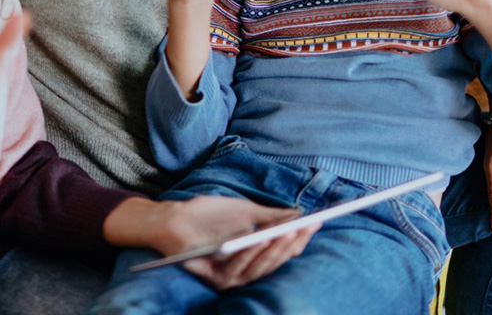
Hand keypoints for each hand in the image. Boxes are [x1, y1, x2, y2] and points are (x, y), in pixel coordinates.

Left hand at [108, 196, 315, 289]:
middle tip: (304, 227)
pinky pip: (237, 269)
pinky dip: (249, 254)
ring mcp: (231, 278)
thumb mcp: (245, 212)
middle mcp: (247, 270)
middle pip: (275, 261)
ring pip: (260, 268)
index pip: (283, 251)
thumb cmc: (208, 215)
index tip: (317, 222)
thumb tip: (300, 214)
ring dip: (274, 249)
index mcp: (255, 256)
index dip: (300, 238)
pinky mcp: (215, 280)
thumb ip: (271, 216)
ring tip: (287, 231)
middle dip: (291, 244)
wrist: (174, 219)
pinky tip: (259, 239)